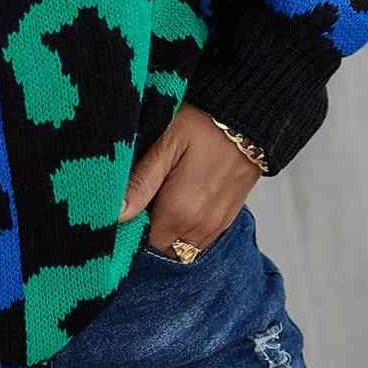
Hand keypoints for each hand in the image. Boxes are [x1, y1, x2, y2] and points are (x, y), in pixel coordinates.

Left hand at [118, 102, 261, 254]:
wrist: (249, 120)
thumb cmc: (204, 126)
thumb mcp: (166, 145)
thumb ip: (142, 182)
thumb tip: (117, 212)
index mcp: (180, 212)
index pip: (145, 242)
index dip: (133, 227)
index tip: (129, 205)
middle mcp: (200, 226)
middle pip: (164, 247)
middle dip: (151, 230)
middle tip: (146, 198)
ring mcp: (217, 225)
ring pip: (183, 247)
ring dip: (170, 231)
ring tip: (165, 199)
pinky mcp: (228, 219)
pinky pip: (201, 239)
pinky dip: (188, 228)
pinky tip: (183, 201)